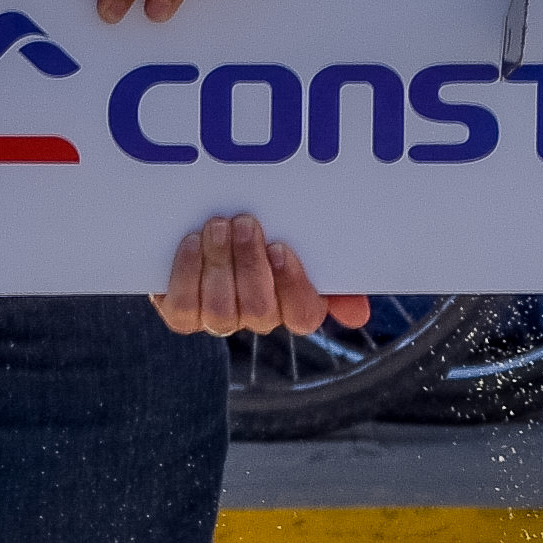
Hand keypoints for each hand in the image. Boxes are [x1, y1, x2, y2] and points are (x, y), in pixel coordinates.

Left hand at [157, 212, 364, 337]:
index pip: (304, 315)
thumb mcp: (303, 242)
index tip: (281, 248)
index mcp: (293, 304)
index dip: (292, 285)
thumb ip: (336, 274)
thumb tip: (358, 314)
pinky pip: (186, 308)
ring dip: (219, 263)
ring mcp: (219, 320)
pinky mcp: (184, 316)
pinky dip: (188, 273)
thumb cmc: (264, 234)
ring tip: (218, 226)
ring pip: (221, 310)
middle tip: (245, 223)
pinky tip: (192, 242)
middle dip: (250, 264)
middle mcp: (258, 318)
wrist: (207, 227)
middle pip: (260, 311)